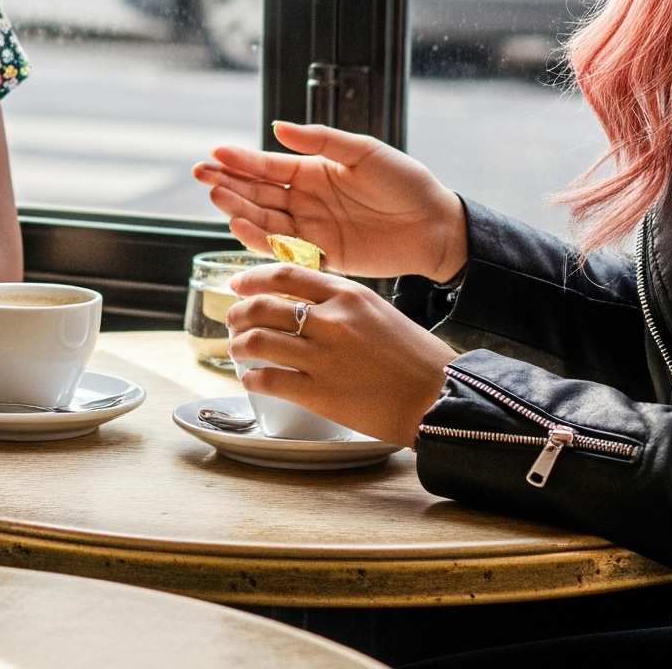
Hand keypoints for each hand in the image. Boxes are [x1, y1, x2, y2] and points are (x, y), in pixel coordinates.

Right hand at [193, 121, 466, 280]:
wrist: (436, 225)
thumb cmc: (405, 182)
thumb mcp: (364, 152)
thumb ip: (321, 141)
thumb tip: (278, 128)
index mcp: (313, 171)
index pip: (267, 165)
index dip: (240, 161)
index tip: (214, 155)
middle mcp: (306, 200)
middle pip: (257, 193)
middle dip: (228, 184)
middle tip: (203, 177)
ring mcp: (311, 228)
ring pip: (264, 220)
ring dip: (239, 210)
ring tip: (217, 198)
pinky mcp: (322, 255)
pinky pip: (284, 249)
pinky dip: (261, 240)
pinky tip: (241, 228)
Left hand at [224, 265, 451, 448]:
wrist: (439, 396)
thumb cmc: (414, 357)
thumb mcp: (379, 312)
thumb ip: (342, 305)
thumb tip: (302, 306)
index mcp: (348, 295)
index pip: (285, 276)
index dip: (252, 279)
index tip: (237, 285)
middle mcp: (332, 321)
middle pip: (263, 307)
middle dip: (238, 313)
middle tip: (232, 320)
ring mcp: (324, 357)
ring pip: (258, 342)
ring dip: (239, 345)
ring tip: (237, 350)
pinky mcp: (320, 393)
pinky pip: (269, 379)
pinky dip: (252, 378)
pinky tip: (251, 379)